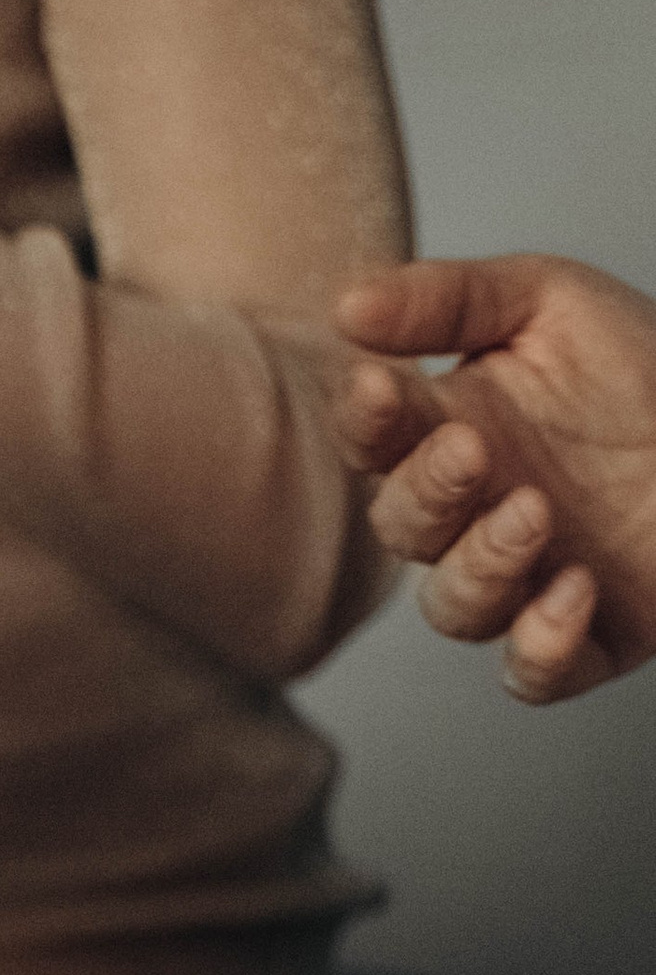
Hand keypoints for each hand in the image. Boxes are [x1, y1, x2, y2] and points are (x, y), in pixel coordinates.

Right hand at [334, 255, 655, 703]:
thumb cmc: (645, 366)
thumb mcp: (550, 304)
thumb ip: (449, 301)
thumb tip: (348, 304)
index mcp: (446, 439)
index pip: (376, 444)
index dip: (366, 424)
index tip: (379, 388)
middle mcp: (473, 521)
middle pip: (405, 533)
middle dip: (428, 496)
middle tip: (473, 451)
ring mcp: (525, 583)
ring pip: (457, 610)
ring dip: (482, 568)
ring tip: (532, 515)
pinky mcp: (589, 638)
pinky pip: (534, 674)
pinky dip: (540, 645)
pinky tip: (573, 590)